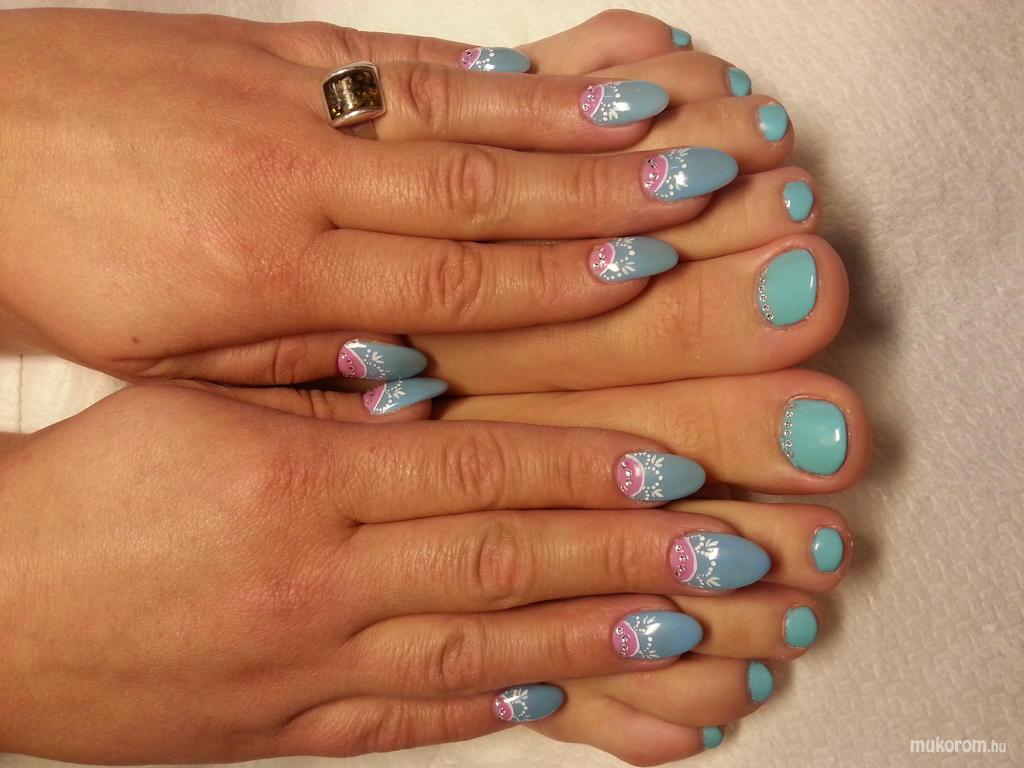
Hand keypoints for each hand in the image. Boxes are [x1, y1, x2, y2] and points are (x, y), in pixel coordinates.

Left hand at [0, 8, 740, 385]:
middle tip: (694, 187)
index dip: (551, 279)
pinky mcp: (266, 43)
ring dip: (560, 122)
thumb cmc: (52, 263)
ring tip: (656, 124)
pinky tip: (546, 77)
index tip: (640, 275)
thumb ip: (294, 357)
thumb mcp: (162, 351)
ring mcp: (283, 96)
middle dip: (594, 191)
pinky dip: (480, 72)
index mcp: (262, 268)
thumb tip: (404, 369)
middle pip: (472, 186)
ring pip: (448, 112)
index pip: (441, 278)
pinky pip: (393, 61)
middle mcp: (289, 174)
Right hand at [0, 385, 781, 761]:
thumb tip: (433, 401)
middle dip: (628, 557)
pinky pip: (406, 719)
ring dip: (591, 638)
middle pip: (504, 562)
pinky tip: (558, 695)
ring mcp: (308, 665)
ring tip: (685, 626)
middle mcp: (318, 578)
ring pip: (479, 651)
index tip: (671, 467)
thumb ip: (325, 412)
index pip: (479, 470)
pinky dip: (491, 706)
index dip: (587, 469)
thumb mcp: (203, 413)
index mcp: (297, 483)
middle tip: (728, 551)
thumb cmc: (86, 488)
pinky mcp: (285, 727)